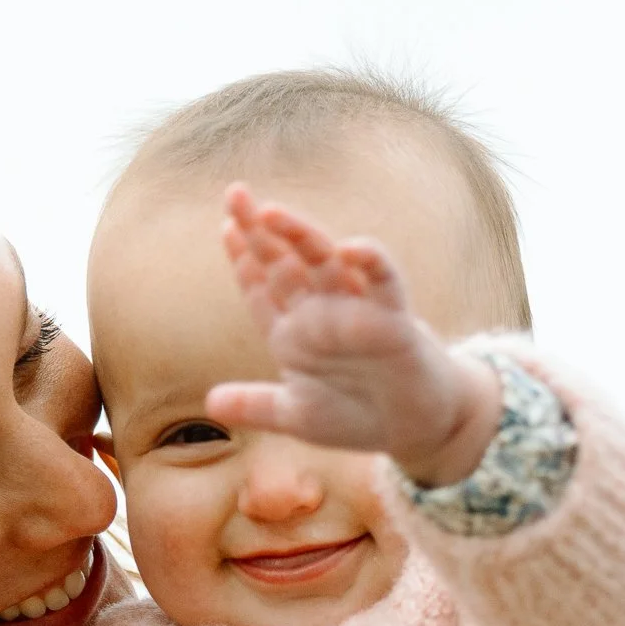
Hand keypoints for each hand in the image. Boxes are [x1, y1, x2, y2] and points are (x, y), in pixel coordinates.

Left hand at [207, 184, 501, 483]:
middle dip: (259, 230)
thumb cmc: (357, 417)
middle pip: (286, 262)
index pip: (262, 285)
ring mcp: (356, 311)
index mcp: (294, 332)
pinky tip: (349, 248)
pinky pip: (383, 284)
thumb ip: (257, 406)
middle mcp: (321, 313)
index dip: (243, 257)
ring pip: (326, 263)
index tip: (226, 227)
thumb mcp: (298, 415)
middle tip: (234, 194)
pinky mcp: (393, 321)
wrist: (413, 431)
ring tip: (269, 213)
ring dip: (300, 236)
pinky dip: (370, 264)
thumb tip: (211, 404)